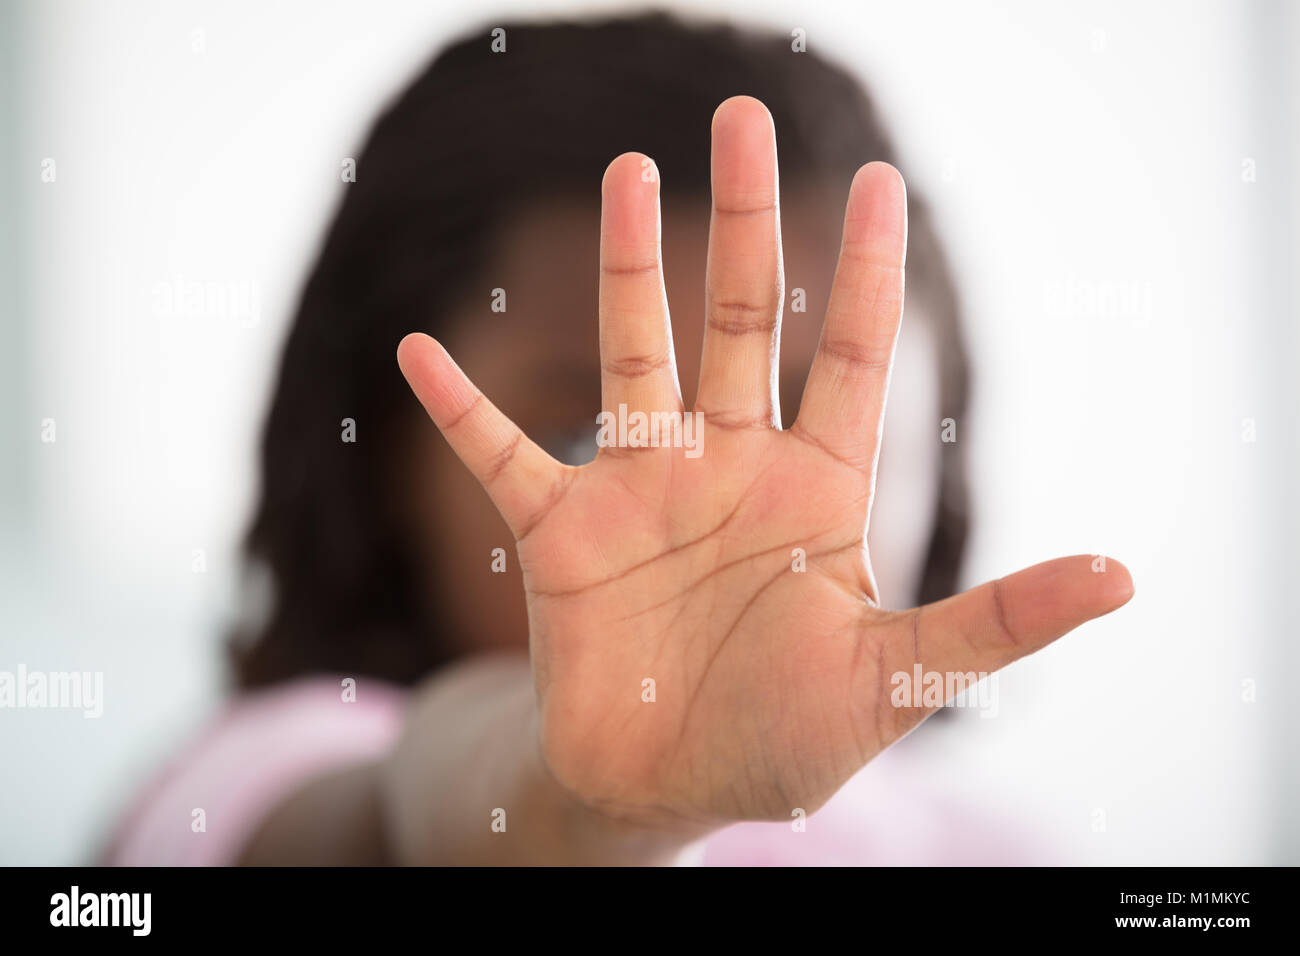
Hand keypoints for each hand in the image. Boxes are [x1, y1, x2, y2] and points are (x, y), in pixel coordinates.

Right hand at [397, 96, 1132, 829]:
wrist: (664, 787)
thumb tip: (1123, 579)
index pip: (849, 358)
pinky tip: (418, 351)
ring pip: (633, 353)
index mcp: (813, 491)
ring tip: (623, 170)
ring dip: (623, 266)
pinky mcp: (561, 532)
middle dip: (741, 222)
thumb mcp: (893, 682)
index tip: (882, 179)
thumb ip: (990, 625)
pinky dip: (462, 408)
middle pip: (737, 320)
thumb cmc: (782, 739)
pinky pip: (501, 455)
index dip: (864, 272)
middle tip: (741, 119)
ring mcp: (642, 490)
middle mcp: (728, 467)